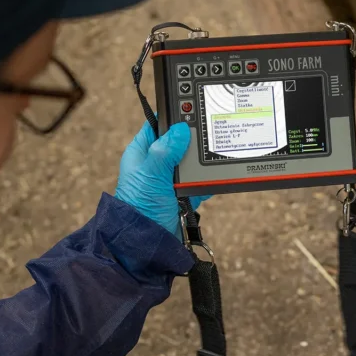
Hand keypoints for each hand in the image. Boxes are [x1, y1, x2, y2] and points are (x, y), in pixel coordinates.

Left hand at [114, 120, 209, 237]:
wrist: (147, 245)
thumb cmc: (140, 209)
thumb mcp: (151, 175)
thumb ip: (165, 151)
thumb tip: (181, 129)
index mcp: (142, 154)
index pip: (158, 126)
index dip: (173, 117)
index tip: (191, 109)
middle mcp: (156, 165)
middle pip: (179, 143)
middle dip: (193, 142)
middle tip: (208, 136)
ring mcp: (170, 181)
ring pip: (191, 163)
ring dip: (201, 164)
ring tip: (212, 160)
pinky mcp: (182, 196)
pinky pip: (199, 183)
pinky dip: (207, 183)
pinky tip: (215, 179)